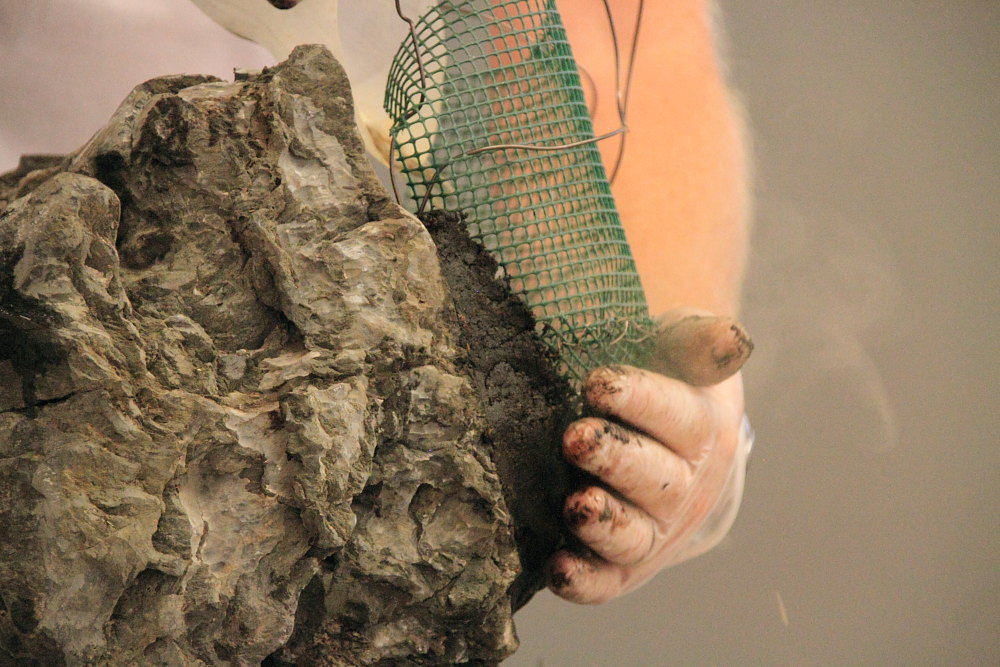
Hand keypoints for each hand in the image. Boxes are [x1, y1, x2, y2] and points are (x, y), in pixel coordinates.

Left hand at [547, 310, 752, 602]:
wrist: (664, 444)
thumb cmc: (664, 382)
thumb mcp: (680, 348)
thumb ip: (699, 341)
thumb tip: (730, 340)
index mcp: (701, 430)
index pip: (677, 417)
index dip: (639, 400)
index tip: (597, 382)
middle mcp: (683, 488)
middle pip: (657, 481)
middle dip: (614, 459)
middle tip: (575, 437)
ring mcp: (652, 530)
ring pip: (634, 537)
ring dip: (604, 524)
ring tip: (575, 505)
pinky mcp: (619, 565)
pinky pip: (605, 581)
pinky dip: (584, 580)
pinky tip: (557, 568)